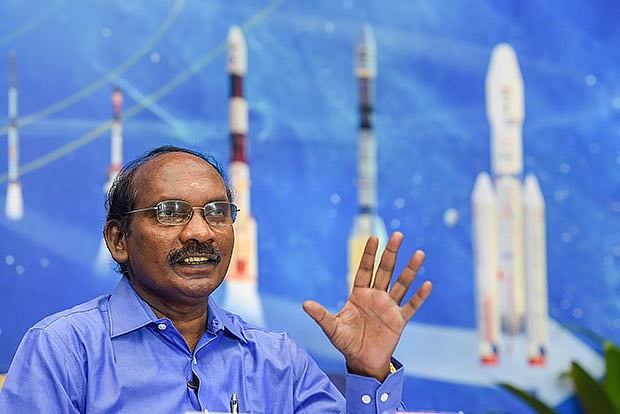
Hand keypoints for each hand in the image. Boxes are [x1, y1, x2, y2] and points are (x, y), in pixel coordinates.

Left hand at [303, 231, 431, 381]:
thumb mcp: (332, 328)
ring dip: (410, 270)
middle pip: (385, 271)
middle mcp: (376, 296)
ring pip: (401, 284)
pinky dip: (419, 296)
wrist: (362, 361)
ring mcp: (389, 307)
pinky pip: (411, 306)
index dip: (369, 255)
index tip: (374, 238)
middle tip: (398, 235)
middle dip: (391, 253)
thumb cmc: (346, 342)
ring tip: (419, 253)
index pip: (364, 270)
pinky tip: (427, 284)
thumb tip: (305, 304)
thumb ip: (321, 315)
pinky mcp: (399, 320)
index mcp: (359, 294)